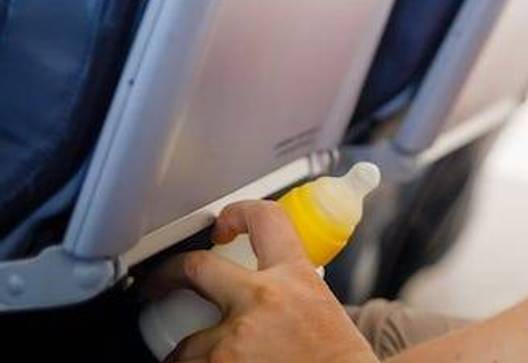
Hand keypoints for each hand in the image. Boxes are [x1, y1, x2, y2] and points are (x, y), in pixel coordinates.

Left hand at [145, 200, 378, 362]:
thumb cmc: (339, 359)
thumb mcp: (321, 307)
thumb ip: (289, 291)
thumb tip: (258, 291)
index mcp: (294, 275)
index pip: (265, 219)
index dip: (238, 212)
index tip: (223, 225)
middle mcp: (262, 298)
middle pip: (196, 267)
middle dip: (166, 275)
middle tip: (155, 285)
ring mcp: (236, 338)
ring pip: (186, 344)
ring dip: (188, 356)